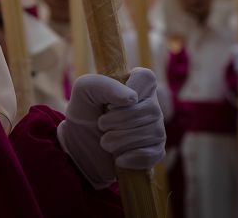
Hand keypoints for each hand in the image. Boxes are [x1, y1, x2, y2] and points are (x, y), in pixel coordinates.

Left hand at [56, 68, 165, 188]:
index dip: (128, 92)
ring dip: (122, 140)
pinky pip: (153, 154)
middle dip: (120, 121)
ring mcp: (156, 128)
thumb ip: (103, 85)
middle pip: (151, 109)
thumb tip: (132, 98)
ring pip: (153, 133)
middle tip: (101, 125)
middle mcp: (151, 104)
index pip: (147, 78)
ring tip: (105, 142)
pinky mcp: (155, 150)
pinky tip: (118, 158)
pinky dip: (132, 157)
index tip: (109, 105)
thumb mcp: (84, 91)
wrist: (80, 146)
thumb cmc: (84, 112)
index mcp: (136, 84)